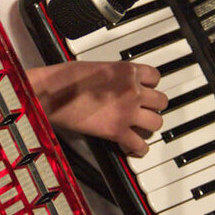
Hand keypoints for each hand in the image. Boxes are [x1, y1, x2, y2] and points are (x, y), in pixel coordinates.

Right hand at [29, 61, 167, 156]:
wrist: (54, 93)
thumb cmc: (67, 77)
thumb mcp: (98, 66)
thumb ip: (115, 75)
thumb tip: (118, 83)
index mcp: (127, 71)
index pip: (155, 77)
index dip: (151, 85)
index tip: (145, 90)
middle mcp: (132, 90)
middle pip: (161, 101)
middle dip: (154, 106)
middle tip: (144, 110)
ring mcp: (127, 112)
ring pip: (156, 123)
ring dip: (148, 126)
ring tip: (140, 128)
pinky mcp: (117, 131)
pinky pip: (140, 145)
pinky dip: (139, 148)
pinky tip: (134, 148)